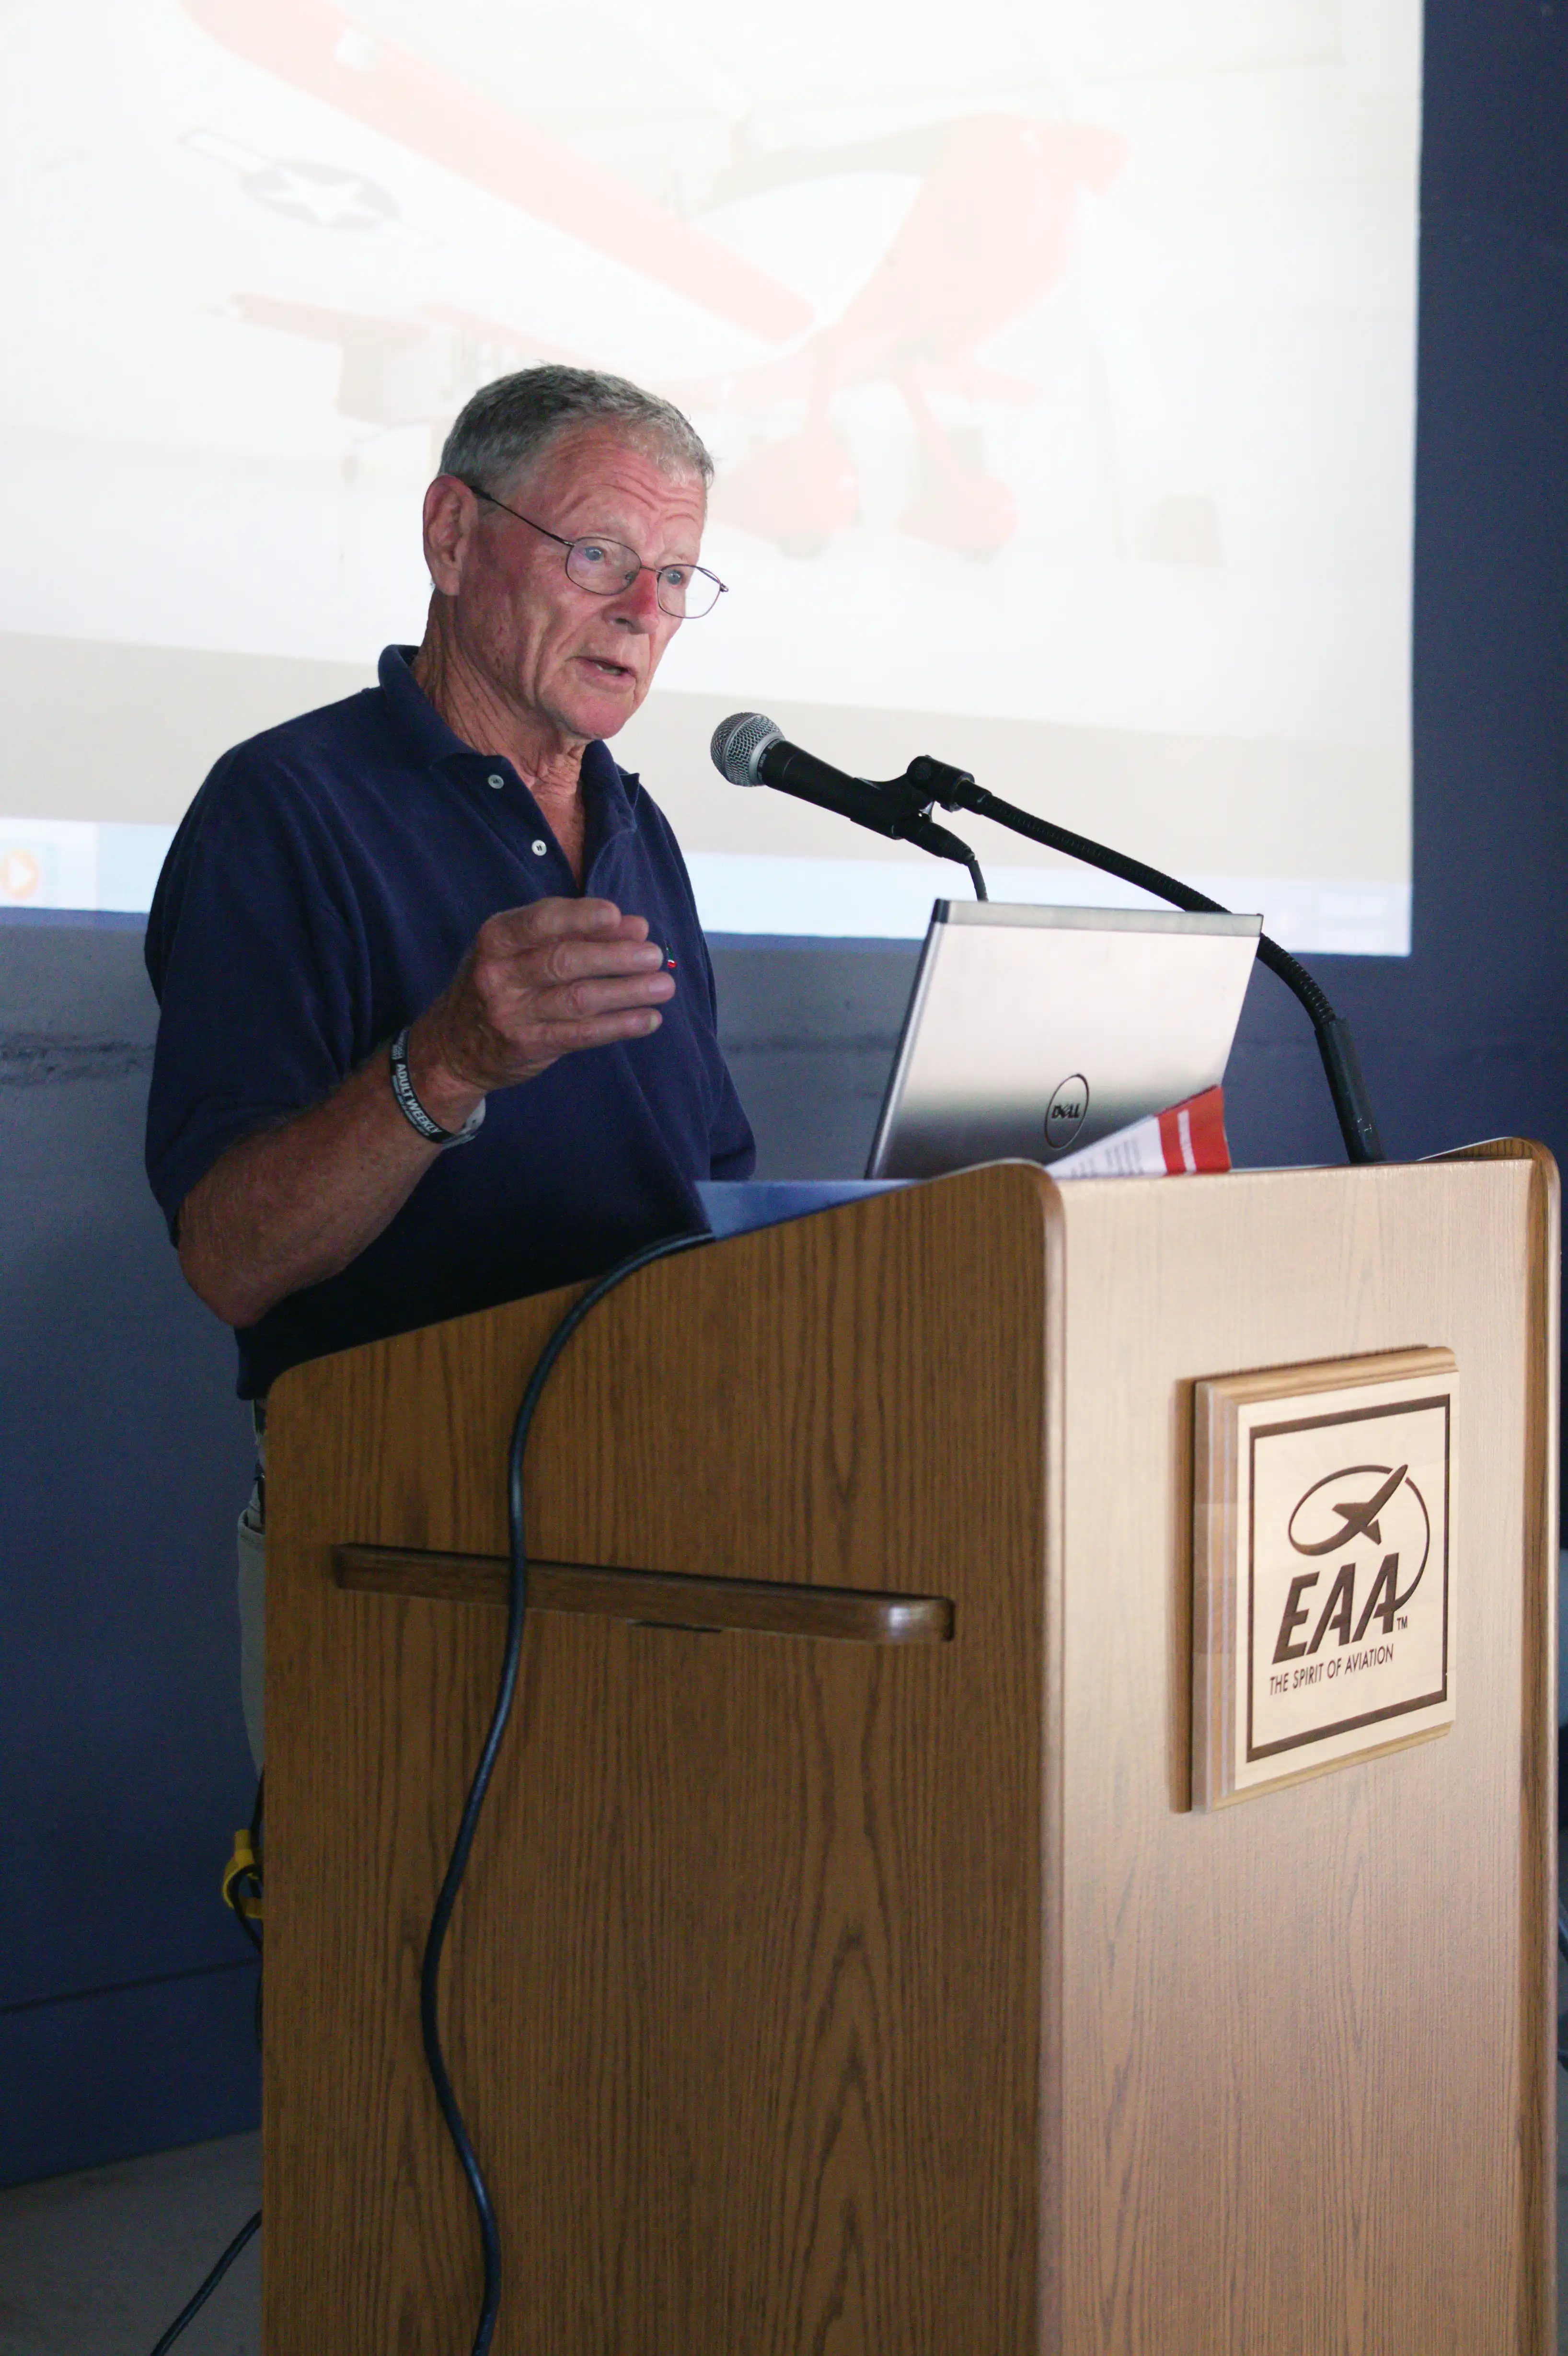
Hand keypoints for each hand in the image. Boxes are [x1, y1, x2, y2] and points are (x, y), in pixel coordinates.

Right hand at [408, 897, 675, 1115]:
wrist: (452, 1046)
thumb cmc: (499, 984)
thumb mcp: (521, 950)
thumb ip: (574, 934)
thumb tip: (635, 925)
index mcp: (496, 938)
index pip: (540, 920)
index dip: (580, 917)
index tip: (617, 915)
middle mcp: (499, 974)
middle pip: (565, 961)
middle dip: (616, 956)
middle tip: (655, 955)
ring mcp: (512, 1012)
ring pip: (579, 999)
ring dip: (627, 992)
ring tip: (664, 986)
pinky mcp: (528, 1045)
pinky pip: (581, 1034)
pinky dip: (619, 1026)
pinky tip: (649, 1020)